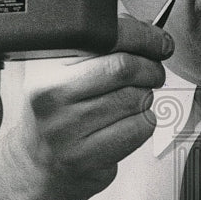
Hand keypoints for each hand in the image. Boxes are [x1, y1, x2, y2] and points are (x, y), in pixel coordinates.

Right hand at [5, 14, 173, 199]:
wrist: (41, 163)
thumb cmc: (59, 113)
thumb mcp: (64, 73)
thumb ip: (100, 50)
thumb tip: (149, 36)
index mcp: (46, 66)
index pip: (105, 37)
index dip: (143, 37)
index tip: (159, 42)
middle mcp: (51, 95)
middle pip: (124, 68)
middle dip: (150, 68)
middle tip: (153, 73)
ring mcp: (67, 129)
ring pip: (136, 99)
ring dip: (146, 97)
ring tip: (131, 101)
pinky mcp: (86, 157)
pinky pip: (139, 128)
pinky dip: (145, 122)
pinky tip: (127, 123)